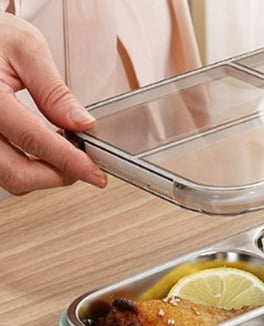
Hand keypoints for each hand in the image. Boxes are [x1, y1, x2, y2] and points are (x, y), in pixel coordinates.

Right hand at [0, 12, 106, 194]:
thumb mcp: (26, 48)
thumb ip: (55, 91)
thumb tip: (83, 124)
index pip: (34, 140)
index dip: (70, 161)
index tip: (95, 172)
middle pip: (19, 175)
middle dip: (58, 175)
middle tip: (84, 164)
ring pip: (12, 178)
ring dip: (45, 174)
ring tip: (64, 150)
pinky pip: (5, 170)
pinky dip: (30, 168)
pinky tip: (44, 150)